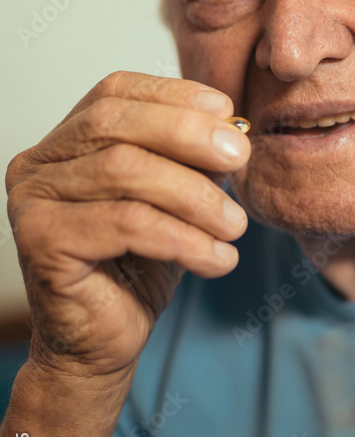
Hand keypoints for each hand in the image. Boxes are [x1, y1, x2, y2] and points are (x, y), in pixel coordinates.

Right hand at [5, 71, 249, 377]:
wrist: (105, 344)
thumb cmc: (138, 269)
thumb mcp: (176, 202)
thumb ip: (192, 161)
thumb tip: (232, 130)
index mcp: (64, 142)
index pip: (114, 92)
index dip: (173, 95)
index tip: (228, 113)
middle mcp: (38, 164)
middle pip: (116, 123)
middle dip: (188, 135)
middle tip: (239, 160)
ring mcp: (32, 201)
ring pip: (125, 171)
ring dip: (195, 195)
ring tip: (234, 226)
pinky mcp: (42, 242)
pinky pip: (126, 223)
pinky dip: (183, 238)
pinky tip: (218, 259)